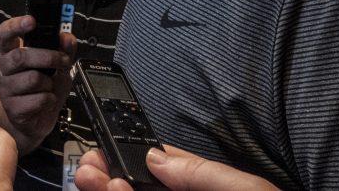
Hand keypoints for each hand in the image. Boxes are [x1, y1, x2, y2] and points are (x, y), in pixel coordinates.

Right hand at [0, 15, 75, 152]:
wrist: (38, 120)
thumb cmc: (44, 89)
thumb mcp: (58, 67)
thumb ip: (64, 50)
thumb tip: (67, 37)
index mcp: (12, 53)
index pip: (5, 34)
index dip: (16, 25)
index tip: (31, 21)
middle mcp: (5, 69)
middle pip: (21, 56)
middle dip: (47, 57)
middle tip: (62, 60)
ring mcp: (6, 89)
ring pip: (33, 79)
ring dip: (50, 84)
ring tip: (49, 88)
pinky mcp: (13, 108)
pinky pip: (38, 99)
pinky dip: (49, 100)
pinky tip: (45, 102)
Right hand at [74, 146, 279, 190]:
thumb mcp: (246, 190)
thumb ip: (202, 172)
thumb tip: (156, 157)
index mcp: (202, 189)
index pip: (157, 167)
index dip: (127, 156)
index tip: (106, 150)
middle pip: (134, 190)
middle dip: (107, 177)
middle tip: (92, 169)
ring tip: (103, 183)